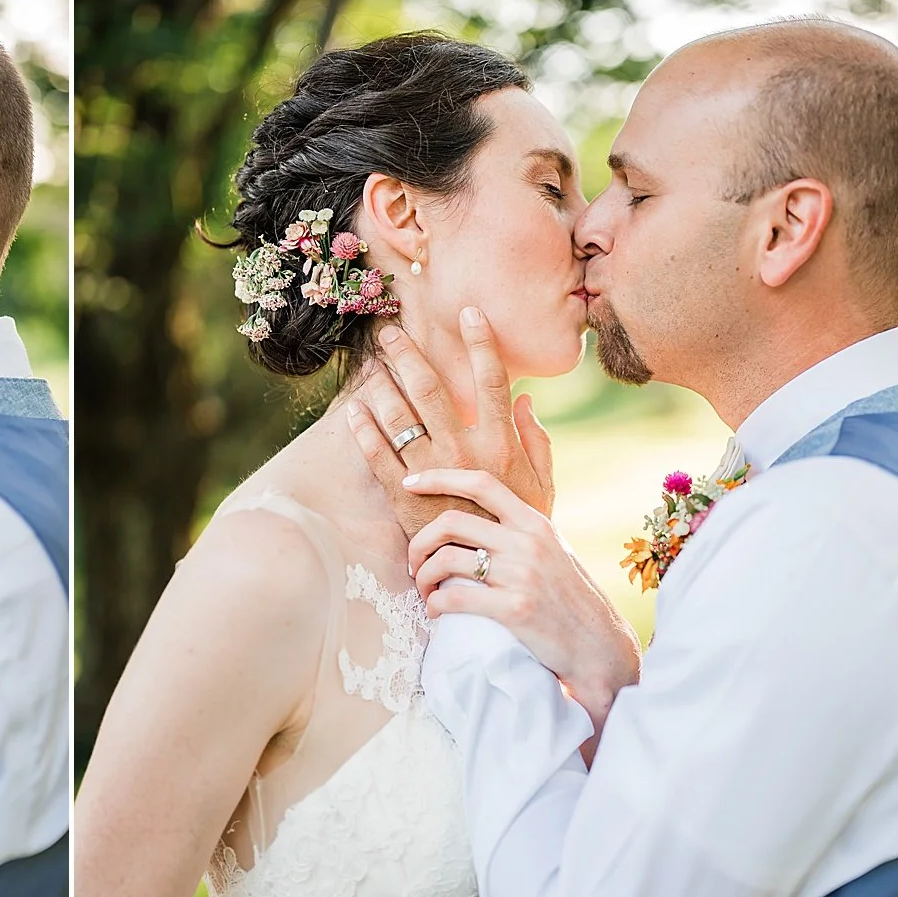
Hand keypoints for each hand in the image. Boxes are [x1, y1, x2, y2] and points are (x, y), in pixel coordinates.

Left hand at [346, 308, 555, 545]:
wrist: (498, 585)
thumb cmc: (523, 535)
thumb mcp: (543, 489)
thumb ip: (536, 442)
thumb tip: (524, 399)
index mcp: (501, 446)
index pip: (492, 381)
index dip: (481, 343)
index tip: (468, 312)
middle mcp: (466, 454)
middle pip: (432, 389)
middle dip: (408, 355)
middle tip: (389, 331)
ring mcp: (433, 476)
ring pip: (399, 417)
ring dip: (381, 385)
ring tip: (370, 365)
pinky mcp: (405, 501)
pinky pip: (377, 457)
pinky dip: (362, 430)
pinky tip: (354, 411)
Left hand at [403, 466, 639, 736]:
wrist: (598, 644)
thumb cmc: (568, 598)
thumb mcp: (553, 550)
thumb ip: (520, 530)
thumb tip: (477, 515)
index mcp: (535, 523)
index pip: (482, 483)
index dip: (440, 478)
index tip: (410, 483)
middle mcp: (527, 542)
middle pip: (451, 522)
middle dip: (419, 541)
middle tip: (412, 561)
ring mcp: (521, 574)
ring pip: (445, 560)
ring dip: (422, 576)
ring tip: (423, 590)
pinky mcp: (514, 609)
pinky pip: (453, 598)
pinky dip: (434, 605)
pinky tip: (435, 611)